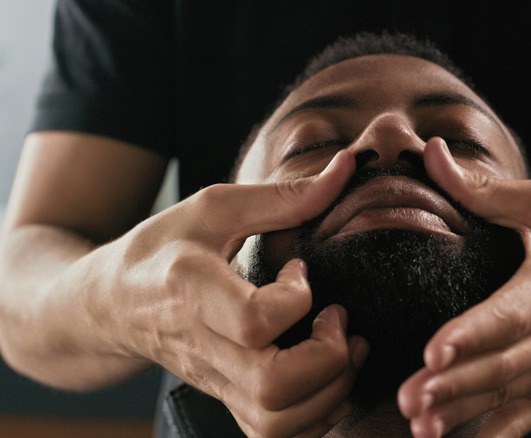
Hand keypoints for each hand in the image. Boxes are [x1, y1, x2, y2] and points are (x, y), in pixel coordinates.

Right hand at [90, 151, 368, 436]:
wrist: (107, 303)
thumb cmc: (160, 248)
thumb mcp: (212, 207)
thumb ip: (282, 196)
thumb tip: (348, 168)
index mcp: (191, 292)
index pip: (254, 321)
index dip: (297, 299)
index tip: (303, 270)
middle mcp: (202, 347)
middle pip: (273, 387)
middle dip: (330, 356)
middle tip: (338, 318)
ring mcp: (213, 381)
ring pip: (278, 422)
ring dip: (332, 390)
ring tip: (343, 346)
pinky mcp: (224, 398)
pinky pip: (274, 433)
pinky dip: (316, 415)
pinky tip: (328, 376)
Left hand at [397, 139, 530, 436]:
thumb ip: (491, 190)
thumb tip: (435, 156)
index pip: (512, 315)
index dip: (475, 334)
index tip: (437, 351)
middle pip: (501, 366)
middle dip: (454, 384)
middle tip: (410, 397)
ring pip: (506, 395)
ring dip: (462, 412)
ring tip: (421, 426)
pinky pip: (524, 417)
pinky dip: (494, 437)